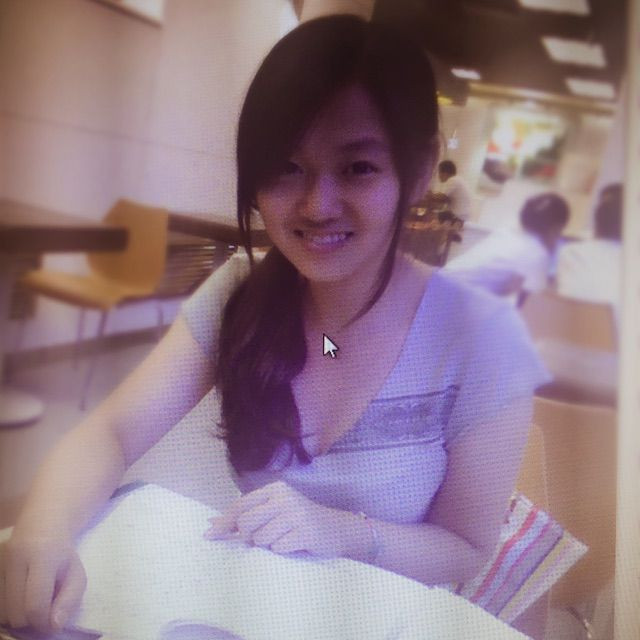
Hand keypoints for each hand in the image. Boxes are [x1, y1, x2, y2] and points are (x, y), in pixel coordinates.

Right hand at [0, 532, 85, 632]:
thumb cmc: (62, 555)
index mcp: (43, 555)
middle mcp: (16, 556)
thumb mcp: (76, 574)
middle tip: (42, 610)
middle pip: (15, 612)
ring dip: (16, 615)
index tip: (51, 622)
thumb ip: (70, 600)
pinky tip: (18, 597)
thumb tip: (54, 626)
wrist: (40, 526)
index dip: (43, 622)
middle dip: (30, 620)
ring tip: (30, 600)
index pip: (36, 604)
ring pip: (1, 612)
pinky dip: (6, 609)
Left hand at [204, 481, 360, 558]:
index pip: (241, 505)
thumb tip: (212, 523)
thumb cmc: (299, 522)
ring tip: (283, 539)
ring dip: (268, 545)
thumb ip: (246, 515)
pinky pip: (278, 548)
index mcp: (274, 490)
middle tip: (264, 538)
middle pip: (247, 523)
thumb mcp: (274, 512)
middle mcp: (284, 497)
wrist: (336, 529)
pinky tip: (294, 544)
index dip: (224, 522)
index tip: (209, 535)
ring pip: (261, 538)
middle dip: (249, 536)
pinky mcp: (305, 531)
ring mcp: (296, 513)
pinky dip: (282, 551)